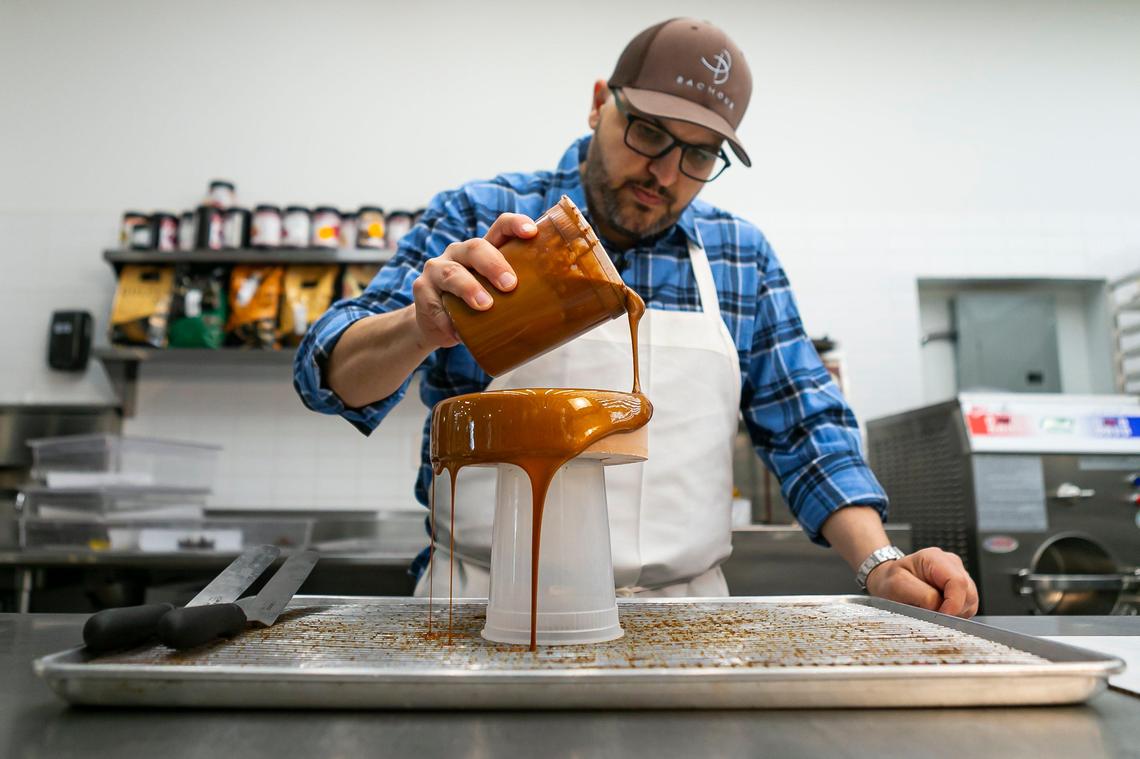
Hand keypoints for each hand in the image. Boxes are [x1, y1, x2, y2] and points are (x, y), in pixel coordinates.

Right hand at [410, 213, 535, 348]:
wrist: (437, 325)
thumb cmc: (478, 309)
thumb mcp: (499, 298)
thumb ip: (521, 297)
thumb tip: (573, 313)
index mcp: (484, 250)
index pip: (500, 227)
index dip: (516, 224)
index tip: (532, 232)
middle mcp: (460, 254)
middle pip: (476, 247)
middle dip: (494, 264)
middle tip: (510, 284)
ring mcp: (438, 270)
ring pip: (453, 273)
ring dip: (470, 289)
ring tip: (485, 306)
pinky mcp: (423, 293)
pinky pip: (434, 304)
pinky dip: (447, 319)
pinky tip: (456, 332)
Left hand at [865, 547, 978, 617]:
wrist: (888, 580)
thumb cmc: (891, 580)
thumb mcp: (898, 585)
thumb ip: (922, 595)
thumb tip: (940, 607)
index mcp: (934, 558)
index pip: (958, 582)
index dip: (953, 604)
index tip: (941, 617)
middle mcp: (951, 563)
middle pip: (968, 593)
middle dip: (954, 610)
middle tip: (933, 615)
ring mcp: (959, 575)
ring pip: (971, 601)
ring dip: (955, 613)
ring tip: (933, 610)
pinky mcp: (961, 588)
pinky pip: (967, 606)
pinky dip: (956, 613)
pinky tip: (939, 610)